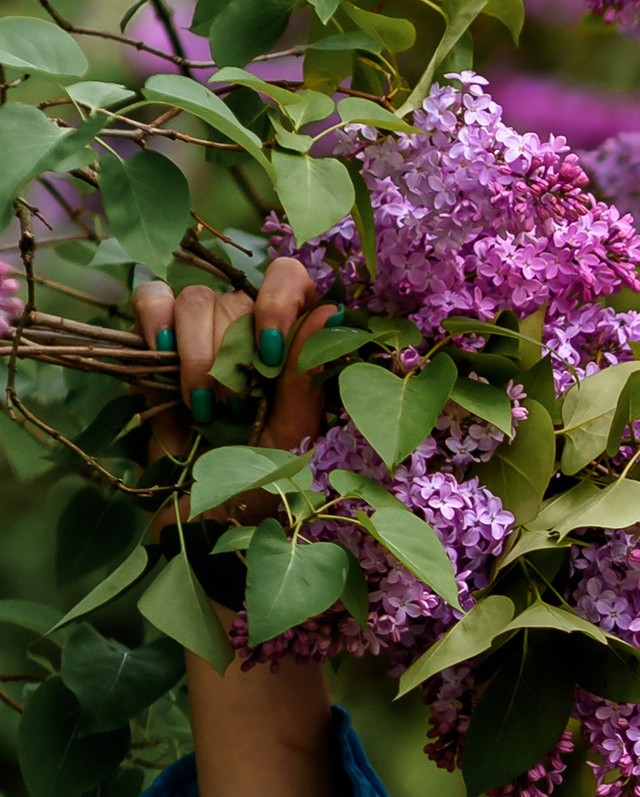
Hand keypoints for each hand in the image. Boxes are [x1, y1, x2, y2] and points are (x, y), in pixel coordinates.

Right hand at [132, 255, 333, 467]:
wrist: (205, 517)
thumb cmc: (260, 480)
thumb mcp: (293, 434)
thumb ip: (306, 375)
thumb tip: (331, 311)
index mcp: (287, 343)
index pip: (288, 278)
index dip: (278, 301)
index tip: (270, 352)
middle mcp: (244, 330)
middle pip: (236, 300)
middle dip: (233, 358)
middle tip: (234, 413)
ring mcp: (197, 334)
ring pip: (194, 299)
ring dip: (197, 355)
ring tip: (202, 408)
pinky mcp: (153, 345)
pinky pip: (152, 301)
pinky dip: (156, 324)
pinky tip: (163, 360)